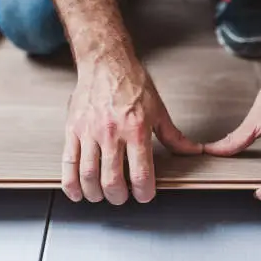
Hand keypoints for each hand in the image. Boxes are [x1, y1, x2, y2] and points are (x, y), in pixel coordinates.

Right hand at [61, 57, 202, 204]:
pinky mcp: (72, 129)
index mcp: (136, 129)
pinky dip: (71, 183)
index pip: (140, 174)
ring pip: (88, 176)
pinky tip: (77, 192)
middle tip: (122, 197)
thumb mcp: (158, 109)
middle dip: (118, 197)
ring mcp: (89, 132)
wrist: (105, 62)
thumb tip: (193, 151)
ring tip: (101, 195)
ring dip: (95, 194)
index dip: (143, 193)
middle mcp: (111, 132)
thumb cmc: (131, 82)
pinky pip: (68, 162)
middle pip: (112, 181)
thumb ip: (173, 136)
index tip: (144, 195)